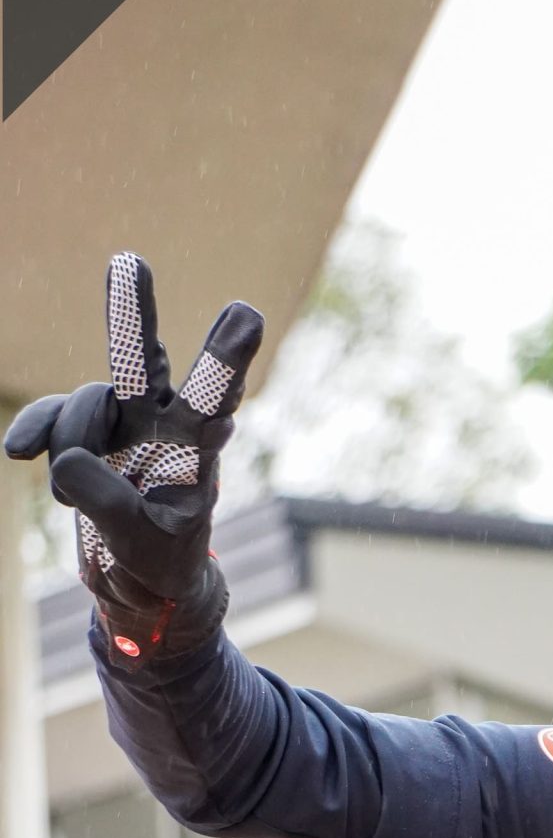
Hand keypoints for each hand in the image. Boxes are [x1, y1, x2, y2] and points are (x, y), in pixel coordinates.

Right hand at [3, 252, 262, 662]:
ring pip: (86, 404)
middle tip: (128, 260)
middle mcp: (161, 419)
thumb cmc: (162, 556)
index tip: (245, 314)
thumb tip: (65, 459)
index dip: (225, 358)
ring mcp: (121, 420)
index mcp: (198, 444)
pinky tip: (18, 451)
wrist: (142, 576)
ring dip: (71, 445)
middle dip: (132, 314)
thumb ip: (107, 500)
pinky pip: (50, 418)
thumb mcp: (142, 540)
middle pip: (144, 361)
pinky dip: (36, 431)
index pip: (214, 396)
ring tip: (70, 497)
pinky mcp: (84, 433)